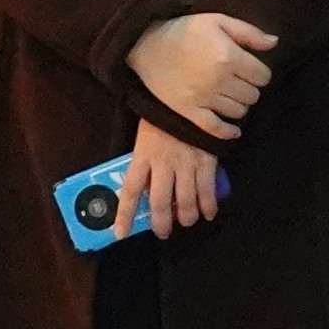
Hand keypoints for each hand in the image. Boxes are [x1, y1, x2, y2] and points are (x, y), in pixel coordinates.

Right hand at [128, 10, 276, 139]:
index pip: (263, 76)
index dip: (260, 73)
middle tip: (239, 82)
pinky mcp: (190, 111)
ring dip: (240, 105)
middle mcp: (220, 80)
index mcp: (229, 56)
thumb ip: (249, 33)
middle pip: (253, 95)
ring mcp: (204, 98)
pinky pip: (216, 128)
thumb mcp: (218, 21)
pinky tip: (234, 130)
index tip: (251, 70)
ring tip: (231, 95)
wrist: (146, 44)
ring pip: (239, 112)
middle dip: (250, 88)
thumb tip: (275, 43)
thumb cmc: (185, 30)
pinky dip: (229, 132)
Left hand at [128, 117, 232, 234]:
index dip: (124, 214)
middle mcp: (163, 163)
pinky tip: (208, 213)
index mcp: (143, 155)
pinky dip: (208, 206)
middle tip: (163, 233)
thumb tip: (143, 187)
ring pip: (185, 201)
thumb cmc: (162, 114)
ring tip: (186, 222)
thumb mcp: (145, 135)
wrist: (187, 95)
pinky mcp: (206, 160)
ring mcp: (186, 163)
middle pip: (160, 202)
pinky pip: (207, 190)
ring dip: (186, 217)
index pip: (131, 190)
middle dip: (162, 223)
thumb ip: (144, 159)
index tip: (120, 233)